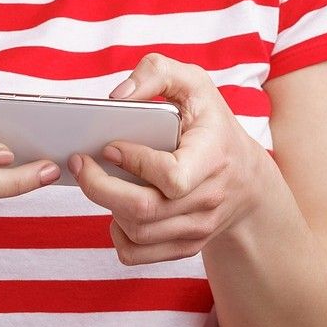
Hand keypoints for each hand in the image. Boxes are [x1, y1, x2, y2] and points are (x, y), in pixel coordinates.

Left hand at [67, 52, 274, 264]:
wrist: (245, 178)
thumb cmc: (211, 125)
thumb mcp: (194, 83)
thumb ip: (157, 73)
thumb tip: (118, 97)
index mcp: (213, 156)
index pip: (172, 177)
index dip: (135, 163)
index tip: (111, 145)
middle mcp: (208, 198)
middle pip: (144, 210)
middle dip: (100, 188)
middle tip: (81, 164)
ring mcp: (197, 227)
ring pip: (137, 234)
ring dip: (106, 207)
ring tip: (97, 180)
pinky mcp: (184, 246)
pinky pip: (137, 254)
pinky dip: (116, 235)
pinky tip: (114, 209)